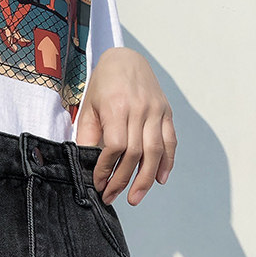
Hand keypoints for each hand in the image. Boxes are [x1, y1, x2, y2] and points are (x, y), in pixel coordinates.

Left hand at [75, 47, 176, 205]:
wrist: (125, 58)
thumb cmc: (103, 86)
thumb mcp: (88, 108)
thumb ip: (87, 136)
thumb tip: (85, 166)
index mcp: (117, 106)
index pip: (115, 147)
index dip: (107, 169)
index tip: (99, 184)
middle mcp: (140, 109)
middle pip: (135, 154)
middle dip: (122, 180)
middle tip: (112, 198)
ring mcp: (156, 111)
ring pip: (155, 151)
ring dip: (145, 179)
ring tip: (135, 198)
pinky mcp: (167, 113)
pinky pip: (170, 141)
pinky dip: (167, 162)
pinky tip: (159, 179)